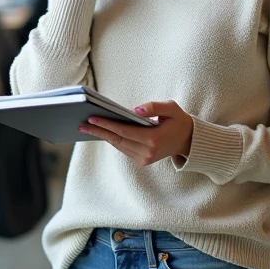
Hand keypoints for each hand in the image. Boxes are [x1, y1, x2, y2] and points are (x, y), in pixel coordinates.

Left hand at [78, 100, 194, 165]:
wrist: (188, 141)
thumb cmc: (178, 120)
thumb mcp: (171, 108)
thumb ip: (154, 107)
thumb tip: (135, 110)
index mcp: (153, 139)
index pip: (123, 131)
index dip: (106, 125)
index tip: (91, 118)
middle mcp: (147, 152)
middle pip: (117, 140)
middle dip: (99, 131)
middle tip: (81, 124)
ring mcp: (144, 159)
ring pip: (118, 146)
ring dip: (103, 136)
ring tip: (87, 127)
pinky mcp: (142, 161)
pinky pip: (123, 149)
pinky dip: (113, 140)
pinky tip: (102, 132)